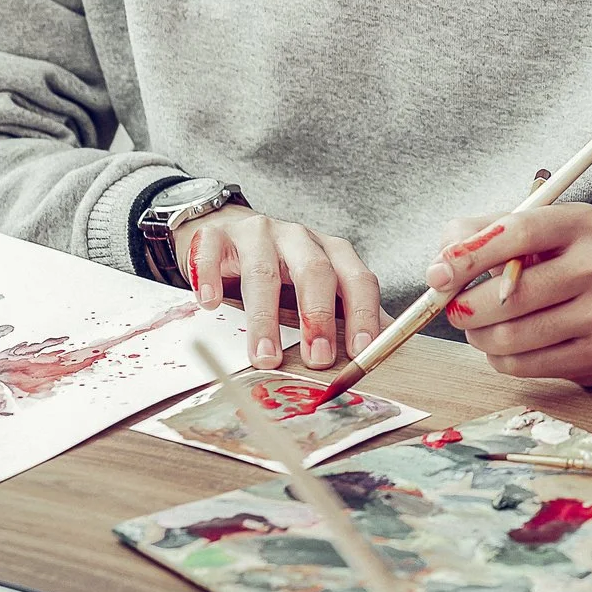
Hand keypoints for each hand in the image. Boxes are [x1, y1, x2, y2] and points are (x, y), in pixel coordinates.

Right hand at [176, 207, 379, 372]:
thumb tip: (382, 350)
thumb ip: (348, 312)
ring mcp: (257, 234)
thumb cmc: (282, 269)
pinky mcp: (217, 235)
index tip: (361, 351)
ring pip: (262, 271)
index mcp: (331, 251)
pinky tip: (210, 303)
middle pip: (314, 272)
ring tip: (265, 357)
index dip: (362, 313)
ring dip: (264, 318)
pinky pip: (212, 250)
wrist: (232, 232)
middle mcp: (298, 238)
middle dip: (317, 317)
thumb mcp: (320, 287)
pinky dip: (209, 276)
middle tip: (317, 359)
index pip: (356, 279)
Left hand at [422, 205, 591, 386]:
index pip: (519, 232)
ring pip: (511, 336)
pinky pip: (524, 365)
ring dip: (480, 336)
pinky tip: (508, 346)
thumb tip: (438, 269)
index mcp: (582, 224)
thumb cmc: (563, 265)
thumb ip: (479, 234)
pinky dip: (501, 358)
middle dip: (466, 306)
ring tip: (481, 328)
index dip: (469, 254)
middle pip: (511, 294)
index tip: (438, 274)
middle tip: (454, 308)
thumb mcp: (531, 235)